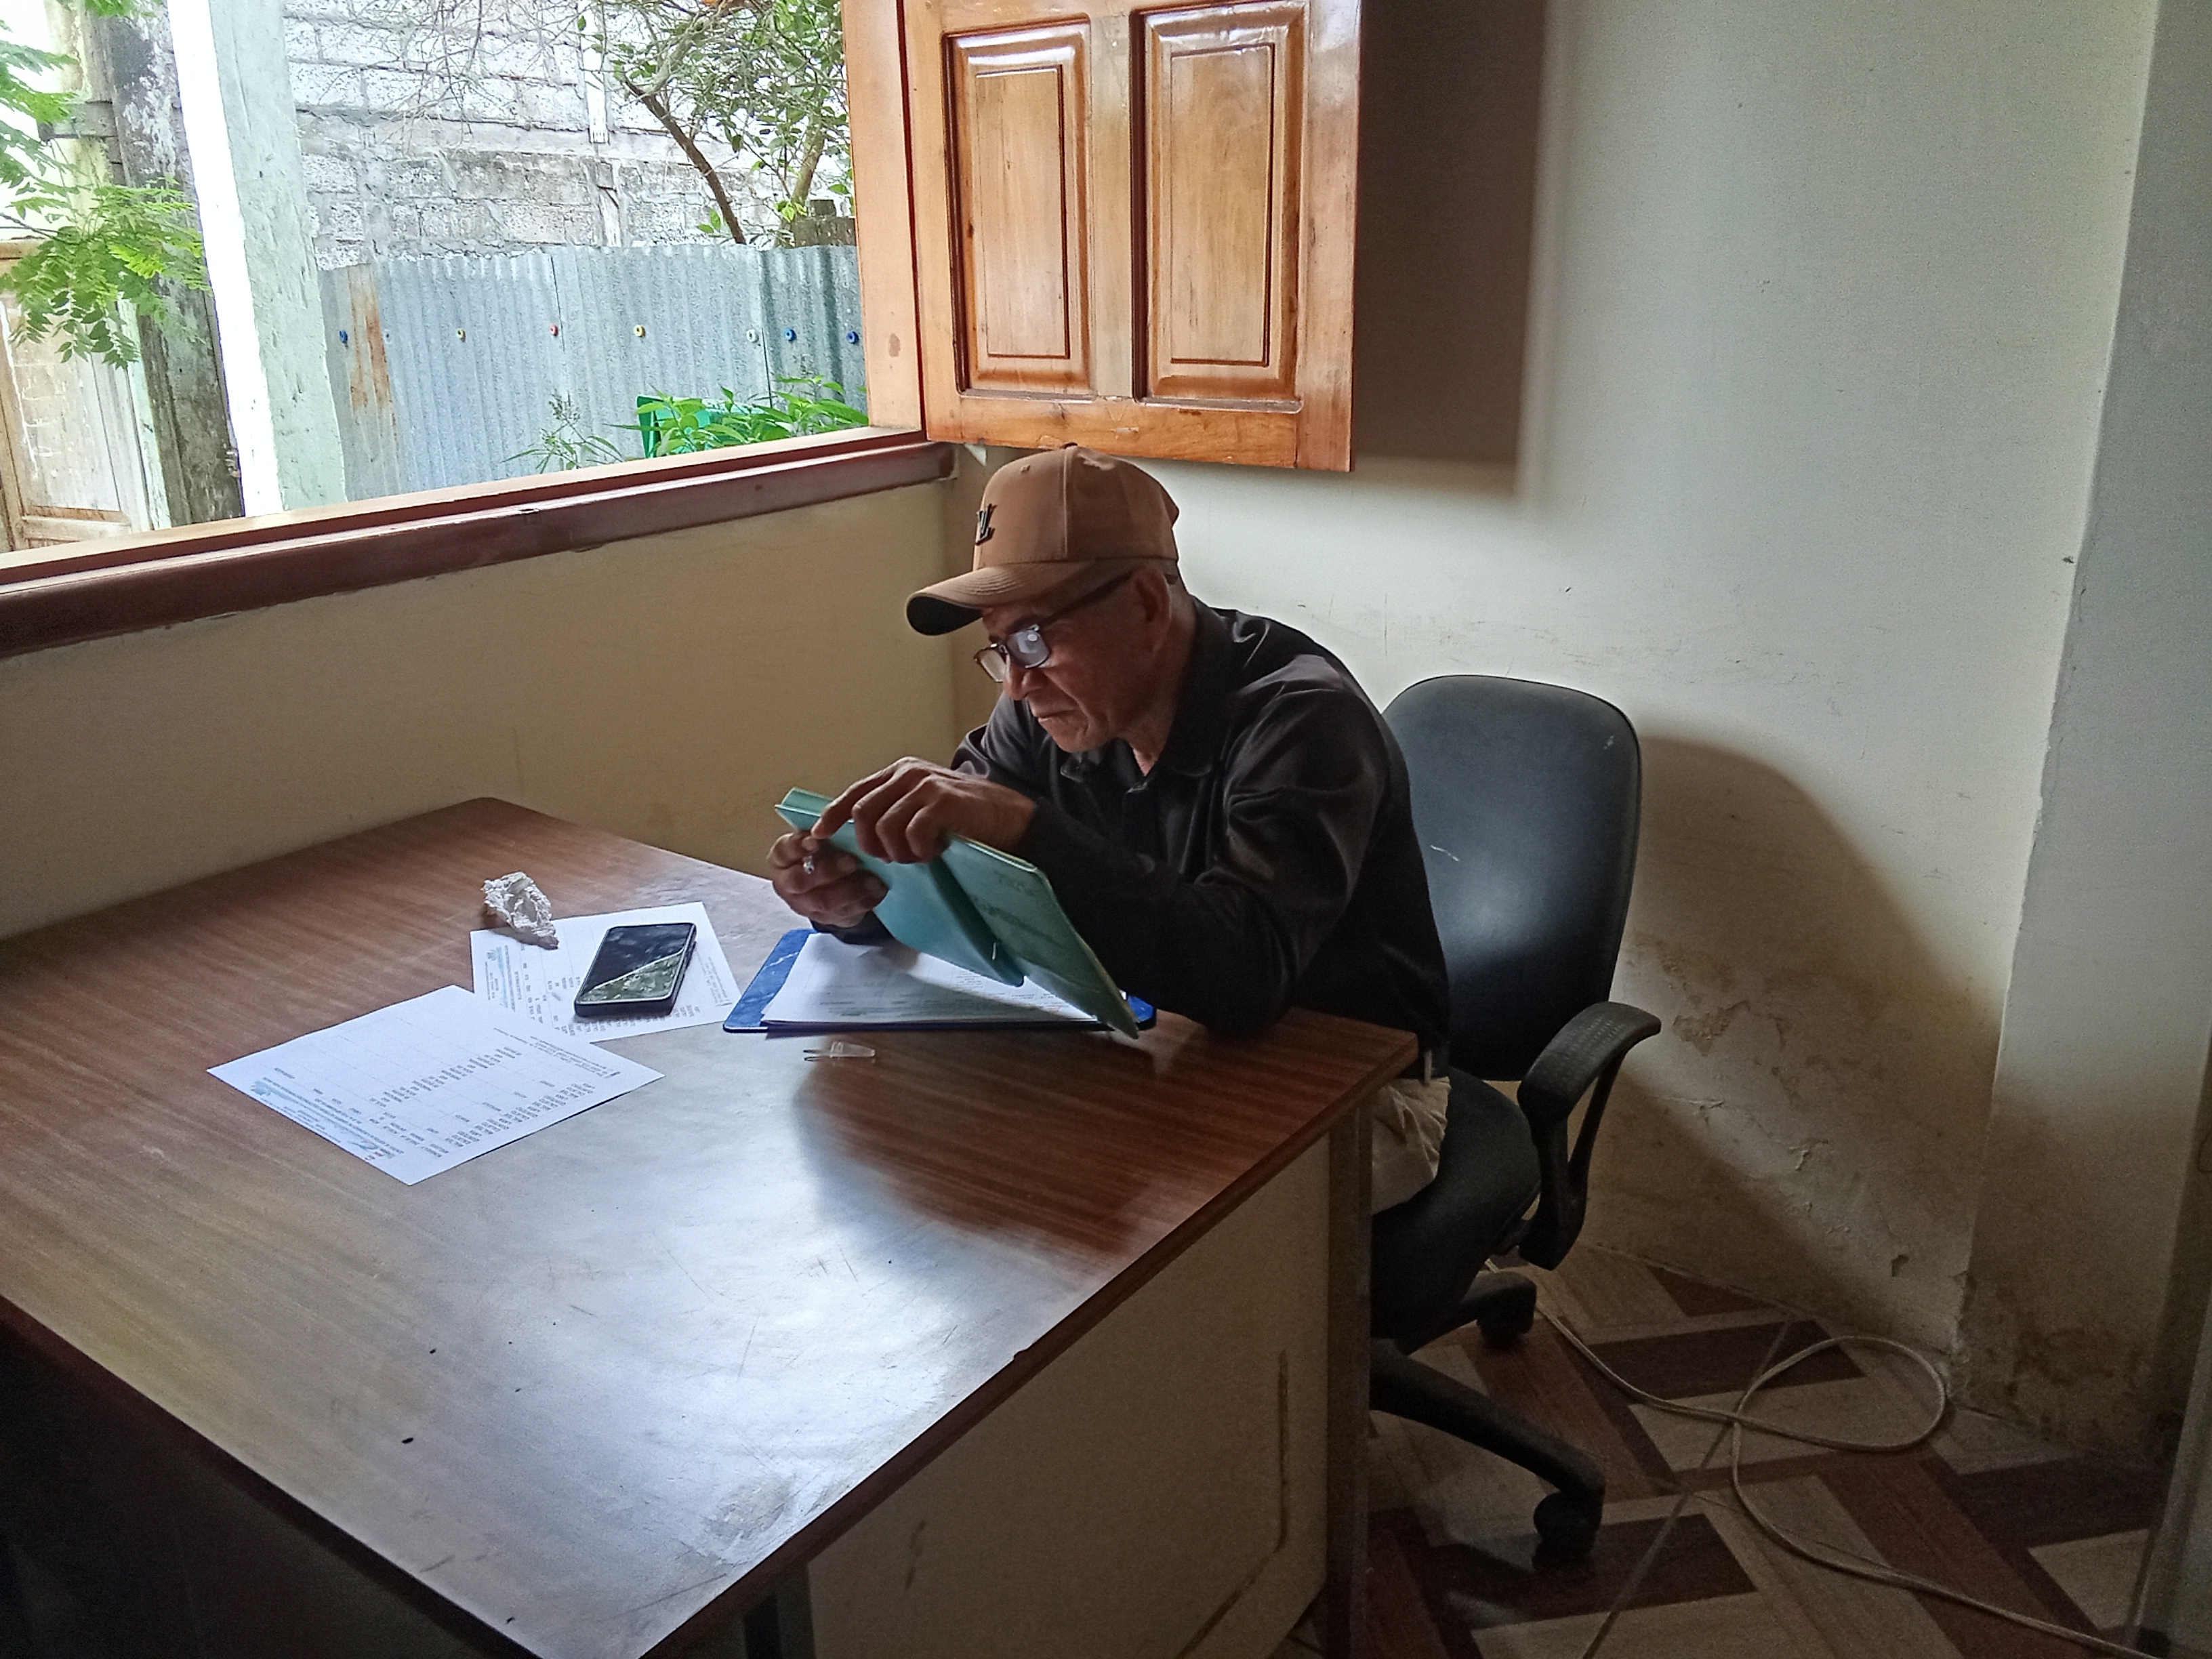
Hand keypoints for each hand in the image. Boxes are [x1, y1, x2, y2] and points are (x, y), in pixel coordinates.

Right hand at [767, 830, 886, 928]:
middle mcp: (788, 883)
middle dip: (826, 871)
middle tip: (851, 861)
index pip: (783, 851)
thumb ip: (826, 829)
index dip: (796, 847)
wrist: (836, 880)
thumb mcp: (822, 836)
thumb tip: (844, 816)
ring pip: (824, 902)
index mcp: (782, 858)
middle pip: (800, 882)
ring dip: (850, 890)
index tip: (815, 841)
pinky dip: (864, 901)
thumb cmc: (826, 850)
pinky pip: (844, 914)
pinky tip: (878, 890)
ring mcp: (806, 905)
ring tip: (872, 879)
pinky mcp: (828, 918)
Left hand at [814, 758, 1036, 863]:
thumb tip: (862, 835)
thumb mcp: (925, 806)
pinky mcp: (942, 802)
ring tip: (918, 856)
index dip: (833, 815)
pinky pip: (911, 835)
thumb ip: (896, 811)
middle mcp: (909, 773)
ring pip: (884, 827)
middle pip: (863, 812)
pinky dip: (919, 851)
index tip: (819, 834)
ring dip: (897, 852)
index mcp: (900, 772)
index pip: (855, 793)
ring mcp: (925, 785)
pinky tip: (935, 852)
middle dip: (869, 844)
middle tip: (891, 859)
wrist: (1012, 817)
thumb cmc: (967, 818)